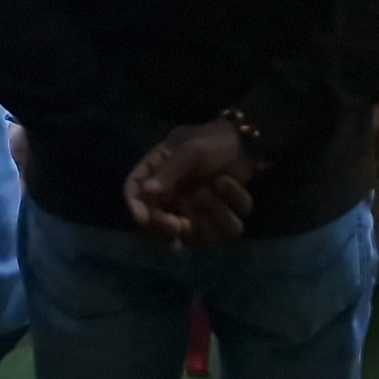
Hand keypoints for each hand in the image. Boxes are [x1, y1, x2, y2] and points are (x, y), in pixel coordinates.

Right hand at [123, 118, 258, 248]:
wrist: (244, 145)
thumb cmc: (212, 142)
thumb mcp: (191, 149)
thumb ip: (170, 170)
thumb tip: (147, 190)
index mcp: (156, 176)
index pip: (133, 191)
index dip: (135, 207)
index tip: (142, 219)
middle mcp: (171, 199)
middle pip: (157, 226)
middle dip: (169, 227)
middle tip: (181, 226)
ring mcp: (195, 215)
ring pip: (196, 236)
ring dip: (209, 214)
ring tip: (214, 187)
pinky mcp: (218, 222)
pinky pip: (224, 231)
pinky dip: (231, 208)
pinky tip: (232, 188)